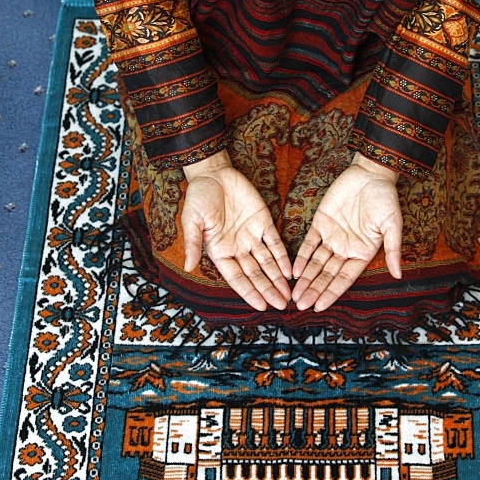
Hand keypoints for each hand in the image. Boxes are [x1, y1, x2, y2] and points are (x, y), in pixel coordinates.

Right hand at [182, 151, 291, 310]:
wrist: (213, 173)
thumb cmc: (198, 197)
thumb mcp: (192, 220)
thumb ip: (193, 243)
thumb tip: (189, 266)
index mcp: (219, 251)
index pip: (237, 278)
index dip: (249, 292)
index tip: (261, 306)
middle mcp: (238, 248)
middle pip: (256, 274)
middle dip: (269, 290)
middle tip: (283, 306)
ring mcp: (252, 235)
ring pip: (267, 262)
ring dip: (278, 278)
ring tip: (289, 295)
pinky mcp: (264, 221)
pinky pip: (275, 243)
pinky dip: (283, 256)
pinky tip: (290, 270)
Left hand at [291, 153, 402, 311]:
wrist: (371, 173)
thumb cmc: (385, 199)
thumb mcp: (393, 224)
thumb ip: (393, 250)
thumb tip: (399, 275)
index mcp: (363, 252)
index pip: (344, 278)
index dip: (332, 292)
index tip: (320, 306)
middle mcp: (345, 248)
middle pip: (327, 274)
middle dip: (314, 290)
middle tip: (300, 306)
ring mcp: (332, 236)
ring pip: (316, 262)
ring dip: (305, 279)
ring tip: (294, 295)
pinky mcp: (320, 222)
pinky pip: (309, 243)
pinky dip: (301, 256)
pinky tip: (294, 270)